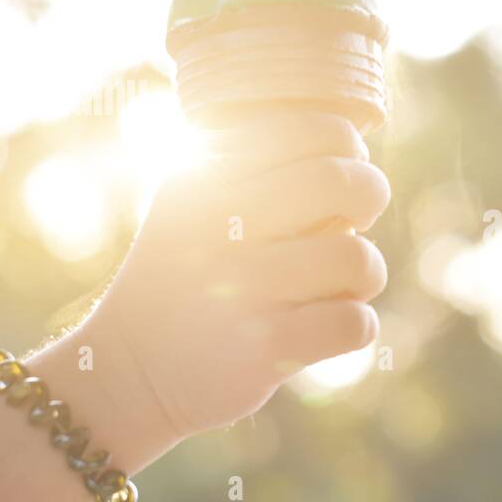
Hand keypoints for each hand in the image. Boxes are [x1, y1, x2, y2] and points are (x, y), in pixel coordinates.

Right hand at [87, 106, 390, 440]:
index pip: (314, 128)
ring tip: (337, 286)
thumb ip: (259, 172)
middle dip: (370, 195)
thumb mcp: (194, 206)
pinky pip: (355, 322)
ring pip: (357, 258)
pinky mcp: (264, 347)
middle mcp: (219, 225)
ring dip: (365, 274)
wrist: (131, 372)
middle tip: (355, 220)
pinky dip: (356, 327)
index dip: (347, 148)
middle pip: (341, 180)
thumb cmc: (187, 279)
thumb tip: (355, 158)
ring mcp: (241, 288)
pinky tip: (326, 329)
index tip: (336, 175)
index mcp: (206, 177)